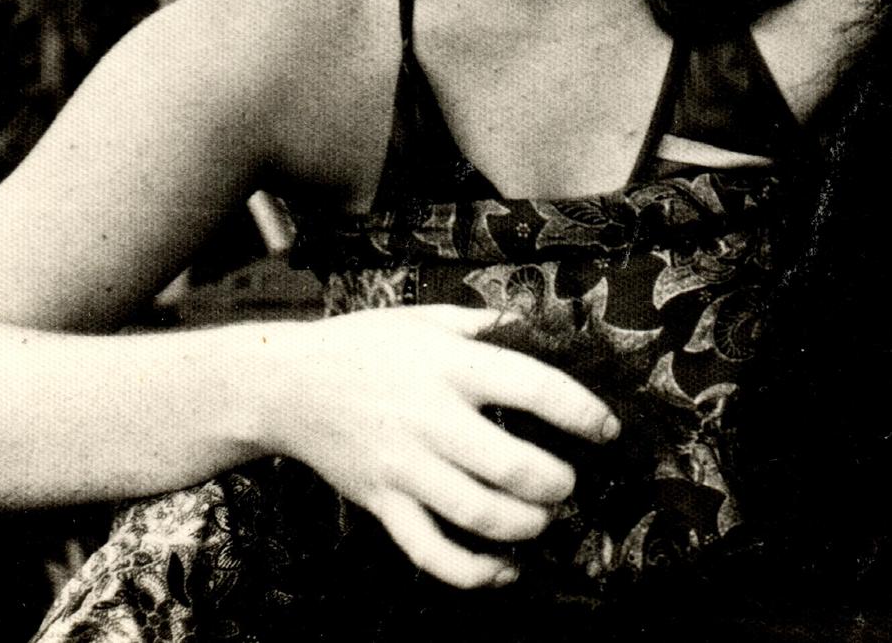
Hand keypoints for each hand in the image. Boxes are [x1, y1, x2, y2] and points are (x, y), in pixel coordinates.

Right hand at [254, 305, 618, 587]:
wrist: (284, 385)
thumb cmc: (362, 346)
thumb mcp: (425, 319)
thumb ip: (483, 325)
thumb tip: (533, 328)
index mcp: (450, 366)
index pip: (535, 389)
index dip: (582, 413)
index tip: (607, 430)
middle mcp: (430, 417)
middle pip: (513, 466)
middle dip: (557, 483)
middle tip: (568, 482)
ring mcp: (404, 466)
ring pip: (480, 515)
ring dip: (527, 525)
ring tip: (543, 517)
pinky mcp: (381, 502)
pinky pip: (431, 552)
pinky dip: (474, 572)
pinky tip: (505, 571)